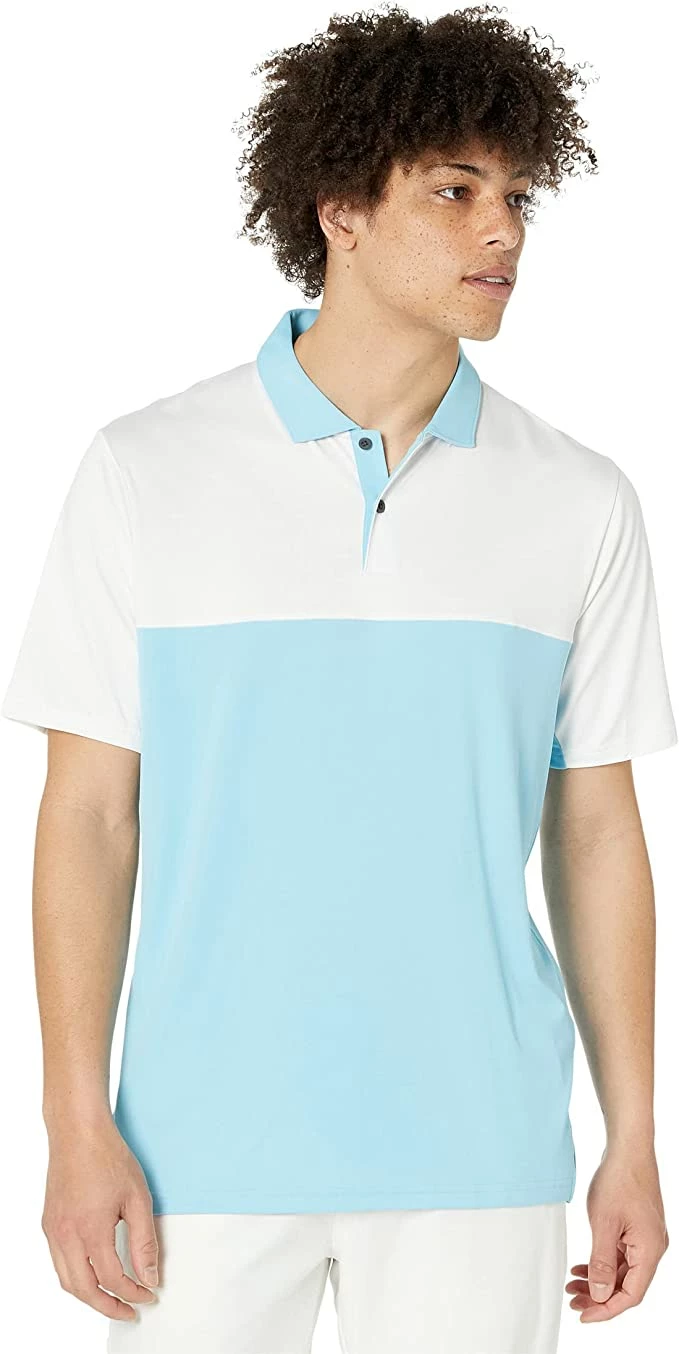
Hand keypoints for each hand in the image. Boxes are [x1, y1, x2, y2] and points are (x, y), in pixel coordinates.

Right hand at [41, 1113, 159, 1322]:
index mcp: (91, 1230)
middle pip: (84, 1290)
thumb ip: (144, 1241)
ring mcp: (53, 1230)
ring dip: (89, 1296)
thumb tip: (150, 1276)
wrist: (78, 1131)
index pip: (114, 1278)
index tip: (149, 1295)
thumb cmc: (109, 1157)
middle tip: (129, 1311)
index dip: (134, 1292)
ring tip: (111, 1299)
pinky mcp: (48, 1223)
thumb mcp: (138, 1198)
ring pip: (67, 1280)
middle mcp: (66, 1235)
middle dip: (108, 1306)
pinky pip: (59, 1262)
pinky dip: (75, 1276)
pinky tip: (92, 1272)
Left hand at [566, 1143, 668, 1322]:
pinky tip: (584, 1265)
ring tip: (573, 1284)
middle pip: (627, 1285)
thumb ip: (602, 1262)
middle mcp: (652, 1248)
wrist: (628, 1148)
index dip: (606, 1309)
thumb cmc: (619, 1179)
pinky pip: (622, 1255)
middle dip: (599, 1296)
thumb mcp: (603, 1224)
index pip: (630, 1295)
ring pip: (623, 1271)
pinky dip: (603, 1262)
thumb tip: (601, 1294)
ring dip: (599, 1279)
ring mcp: (646, 1237)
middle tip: (573, 1300)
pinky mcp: (638, 1227)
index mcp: (649, 1251)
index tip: (583, 1314)